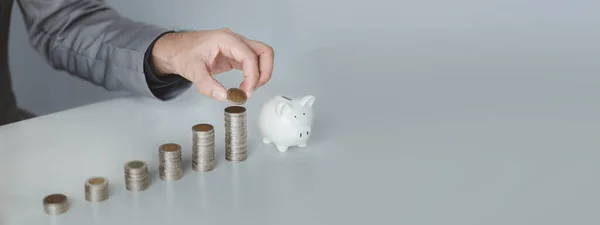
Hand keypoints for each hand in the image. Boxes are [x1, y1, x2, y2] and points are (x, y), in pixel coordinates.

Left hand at [150, 28, 273, 100]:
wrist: (175, 50)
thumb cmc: (182, 53)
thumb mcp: (192, 70)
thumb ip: (207, 85)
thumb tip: (223, 96)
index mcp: (226, 39)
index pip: (250, 56)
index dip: (252, 76)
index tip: (246, 92)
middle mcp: (235, 40)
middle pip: (264, 52)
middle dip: (263, 73)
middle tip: (252, 90)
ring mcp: (236, 46)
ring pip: (262, 56)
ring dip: (261, 74)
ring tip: (248, 90)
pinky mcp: (235, 54)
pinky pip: (253, 62)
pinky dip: (254, 75)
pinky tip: (244, 86)